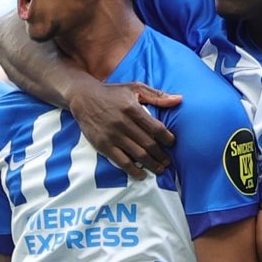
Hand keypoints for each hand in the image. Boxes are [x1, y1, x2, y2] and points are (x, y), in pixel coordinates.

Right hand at [66, 80, 180, 177]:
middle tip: (168, 161)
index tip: (172, 143)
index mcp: (132, 108)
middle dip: (162, 155)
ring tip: (160, 168)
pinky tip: (142, 174)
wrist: (83, 97)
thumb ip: (157, 95)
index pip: (156, 128)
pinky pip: (122, 162)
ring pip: (138, 154)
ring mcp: (112, 135)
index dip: (167, 138)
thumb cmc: (112, 92)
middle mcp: (123, 123)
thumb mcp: (135, 87)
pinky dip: (134, 170)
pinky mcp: (103, 145)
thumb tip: (179, 100)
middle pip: (149, 144)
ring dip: (152, 164)